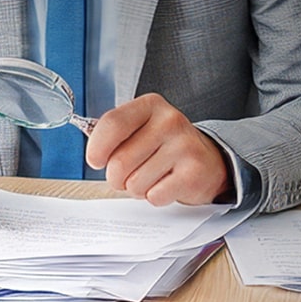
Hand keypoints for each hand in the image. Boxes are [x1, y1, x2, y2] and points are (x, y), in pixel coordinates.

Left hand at [85, 93, 231, 205]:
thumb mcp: (141, 127)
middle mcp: (168, 120)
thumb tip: (92, 150)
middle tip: (129, 173)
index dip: (97, 148)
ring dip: (137, 188)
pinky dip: (154, 197)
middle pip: (119, 161)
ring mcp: (183, 146)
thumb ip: (115, 133)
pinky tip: (166, 184)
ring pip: (135, 183)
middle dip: (117, 177)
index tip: (96, 160)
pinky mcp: (193, 172)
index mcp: (150, 105)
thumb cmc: (165, 145)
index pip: (112, 123)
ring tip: (152, 176)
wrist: (207, 161)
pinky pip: (154, 196)